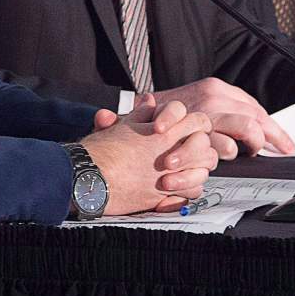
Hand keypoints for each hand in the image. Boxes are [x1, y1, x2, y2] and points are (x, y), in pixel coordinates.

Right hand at [84, 97, 216, 214]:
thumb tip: (150, 101)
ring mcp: (169, 174)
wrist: (89, 177)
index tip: (187, 129)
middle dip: (201, 146)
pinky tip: (179, 186)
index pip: (197, 120)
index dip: (195, 124)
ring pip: (203, 169)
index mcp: (163, 130)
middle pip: (205, 144)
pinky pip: (192, 192)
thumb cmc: (101, 151)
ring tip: (188, 168)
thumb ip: (142, 113)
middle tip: (193, 148)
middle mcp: (170, 151)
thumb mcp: (122, 125)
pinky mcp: (164, 195)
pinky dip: (189, 189)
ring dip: (198, 168)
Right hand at [150, 77, 293, 157]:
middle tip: (280, 149)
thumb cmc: (165, 115)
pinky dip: (228, 154)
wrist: (135, 120)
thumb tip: (253, 124)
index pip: (254, 107)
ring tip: (247, 153)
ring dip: (251, 144)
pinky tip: (225, 157)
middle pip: (256, 117)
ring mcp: (206, 114)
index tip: (283, 141)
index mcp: (215, 88)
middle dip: (272, 136)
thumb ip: (222, 110)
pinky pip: (227, 147)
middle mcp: (213, 97)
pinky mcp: (198, 133)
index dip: (272, 126)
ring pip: (247, 129)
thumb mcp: (194, 103)